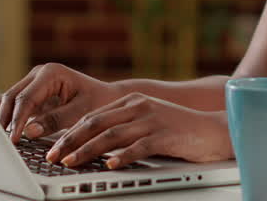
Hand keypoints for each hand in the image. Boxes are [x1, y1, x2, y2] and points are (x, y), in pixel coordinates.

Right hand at [0, 63, 120, 143]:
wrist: (106, 97)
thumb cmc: (98, 102)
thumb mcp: (81, 112)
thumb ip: (55, 121)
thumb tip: (29, 131)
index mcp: (51, 73)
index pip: (25, 98)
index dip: (17, 120)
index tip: (13, 140)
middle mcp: (38, 74)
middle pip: (11, 97)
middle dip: (3, 120)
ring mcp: (32, 82)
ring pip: (7, 99)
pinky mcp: (31, 93)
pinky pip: (12, 105)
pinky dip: (4, 117)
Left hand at [45, 93, 231, 169]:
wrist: (213, 129)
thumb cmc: (178, 131)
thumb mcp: (147, 122)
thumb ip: (124, 128)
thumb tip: (95, 146)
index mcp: (131, 101)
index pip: (93, 116)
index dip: (70, 132)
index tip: (53, 147)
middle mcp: (139, 106)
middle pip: (97, 123)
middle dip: (71, 141)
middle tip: (54, 156)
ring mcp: (152, 119)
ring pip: (112, 134)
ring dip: (88, 150)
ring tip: (71, 162)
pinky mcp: (165, 133)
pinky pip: (139, 146)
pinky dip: (122, 157)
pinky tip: (110, 165)